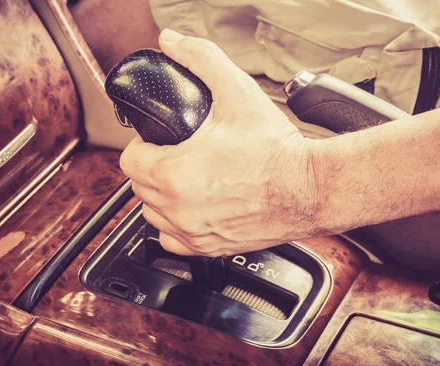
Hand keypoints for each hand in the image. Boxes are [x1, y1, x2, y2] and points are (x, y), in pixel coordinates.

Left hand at [120, 29, 322, 255]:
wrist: (309, 189)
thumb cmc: (276, 151)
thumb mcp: (236, 92)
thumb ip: (201, 60)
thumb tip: (174, 43)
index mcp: (174, 173)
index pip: (129, 161)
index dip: (142, 146)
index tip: (157, 141)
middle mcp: (178, 208)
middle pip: (139, 187)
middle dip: (152, 168)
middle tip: (175, 155)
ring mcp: (193, 232)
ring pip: (152, 214)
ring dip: (161, 197)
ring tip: (184, 179)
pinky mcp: (209, 248)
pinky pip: (171, 240)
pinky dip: (175, 225)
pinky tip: (191, 208)